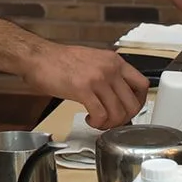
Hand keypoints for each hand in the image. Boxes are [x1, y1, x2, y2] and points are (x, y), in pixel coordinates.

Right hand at [20, 42, 149, 129]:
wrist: (38, 57)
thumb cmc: (61, 60)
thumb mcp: (94, 60)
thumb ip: (109, 73)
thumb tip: (119, 95)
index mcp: (114, 61)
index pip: (143, 85)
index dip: (139, 103)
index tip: (129, 110)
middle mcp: (110, 69)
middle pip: (133, 104)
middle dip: (124, 119)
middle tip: (112, 121)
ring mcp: (97, 78)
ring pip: (119, 113)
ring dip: (109, 124)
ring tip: (98, 122)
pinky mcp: (83, 89)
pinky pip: (101, 115)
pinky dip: (97, 123)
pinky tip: (89, 120)